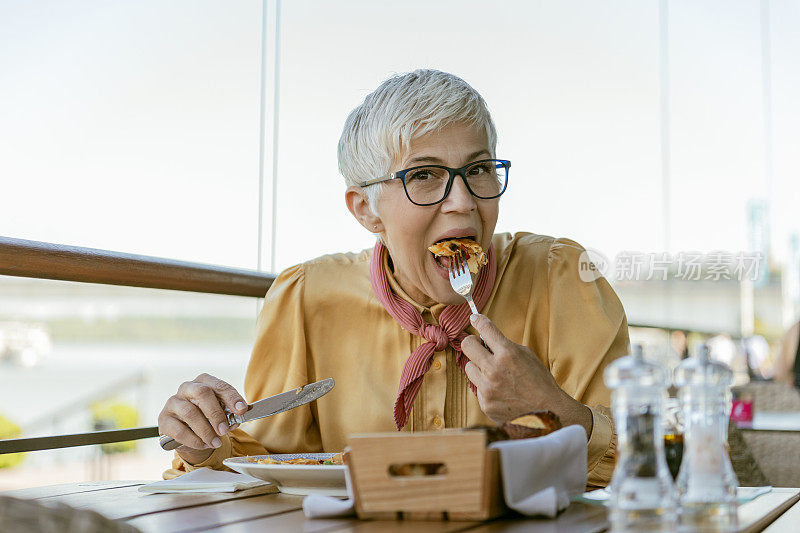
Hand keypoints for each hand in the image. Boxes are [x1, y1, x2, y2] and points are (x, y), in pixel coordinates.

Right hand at [158, 373, 247, 463]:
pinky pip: (179, 430)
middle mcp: (187, 388)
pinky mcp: (164, 419)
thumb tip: (235, 420)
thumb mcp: (220, 413)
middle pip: (202, 393)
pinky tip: (203, 445)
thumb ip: (229, 414)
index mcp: (204, 381)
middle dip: (216, 413)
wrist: (188, 434)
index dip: (232, 397)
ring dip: (206, 431)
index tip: (242, 410)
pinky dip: (194, 440)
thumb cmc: (207, 418)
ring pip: (190, 413)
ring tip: (216, 442)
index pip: (219, 385)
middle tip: (224, 429)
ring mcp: (173, 402)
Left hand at [461, 314, 592, 435]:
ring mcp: (487, 388)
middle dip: (472, 343)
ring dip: (478, 367)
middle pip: (467, 346)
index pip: (485, 328)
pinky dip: (485, 386)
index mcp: (507, 354)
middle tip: (479, 346)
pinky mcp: (485, 403)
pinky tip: (500, 390)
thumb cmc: (540, 382)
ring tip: (493, 373)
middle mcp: (494, 369)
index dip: (478, 320)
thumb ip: (506, 346)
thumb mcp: (527, 356)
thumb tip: (486, 339)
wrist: (547, 412)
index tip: (475, 318)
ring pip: (468, 368)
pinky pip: (477, 387)